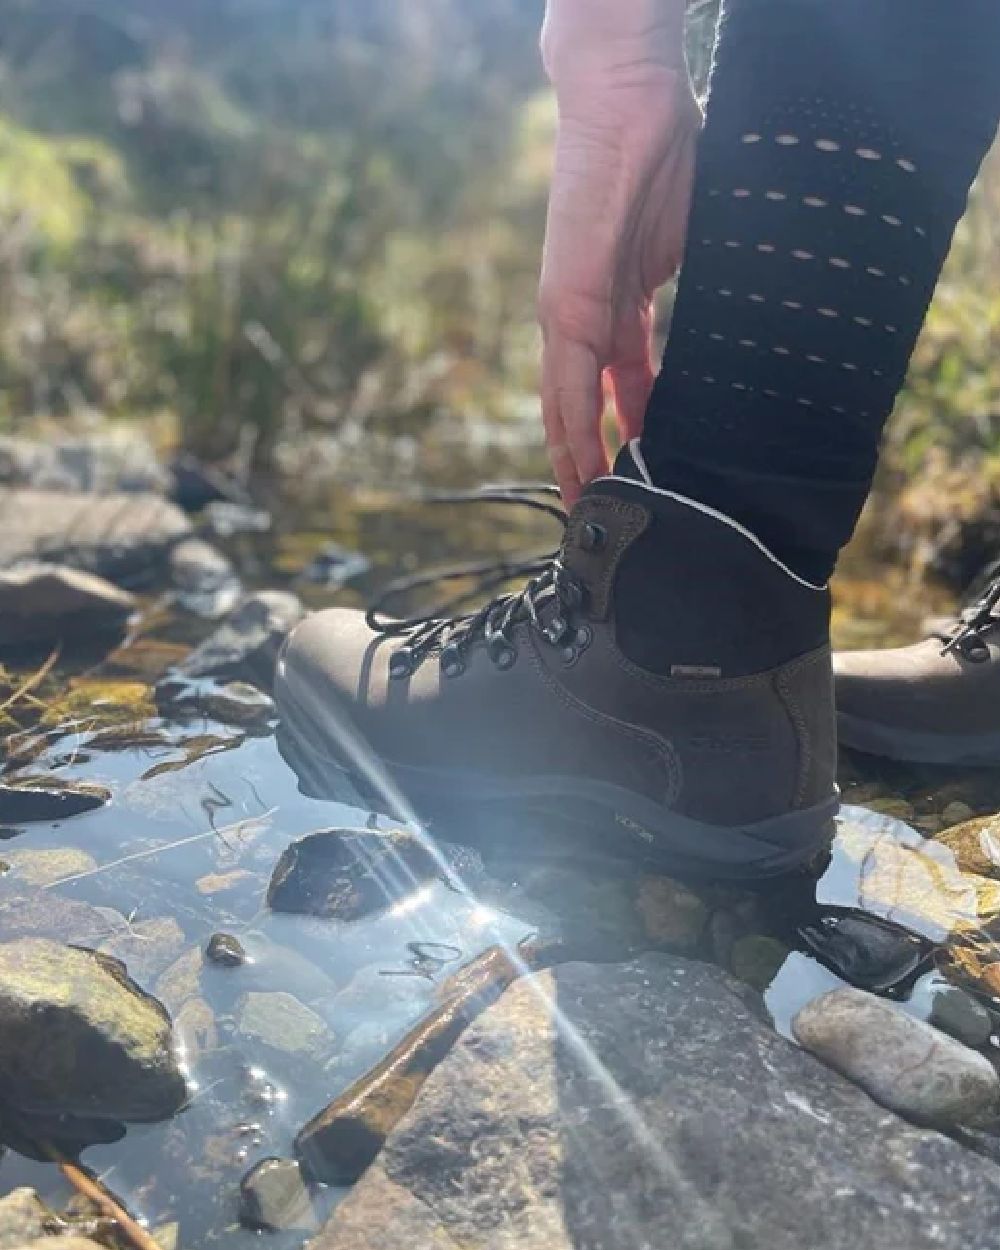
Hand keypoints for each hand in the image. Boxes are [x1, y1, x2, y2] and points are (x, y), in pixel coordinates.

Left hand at [538, 0, 700, 502]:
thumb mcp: (689, 252)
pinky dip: (575, 431)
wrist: (633, 102)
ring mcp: (569, 313)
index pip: (619, 386)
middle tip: (601, 509)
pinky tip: (582, 471)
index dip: (627, 430)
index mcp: (615, 308)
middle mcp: (584, 318)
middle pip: (584, 406)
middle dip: (592, 459)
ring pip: (567, 406)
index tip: (641, 470)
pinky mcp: (566, 305)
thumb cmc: (665, 160)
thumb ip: (695, 303)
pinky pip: (569, 383)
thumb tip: (737, 337)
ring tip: (587, 510)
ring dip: (576, 461)